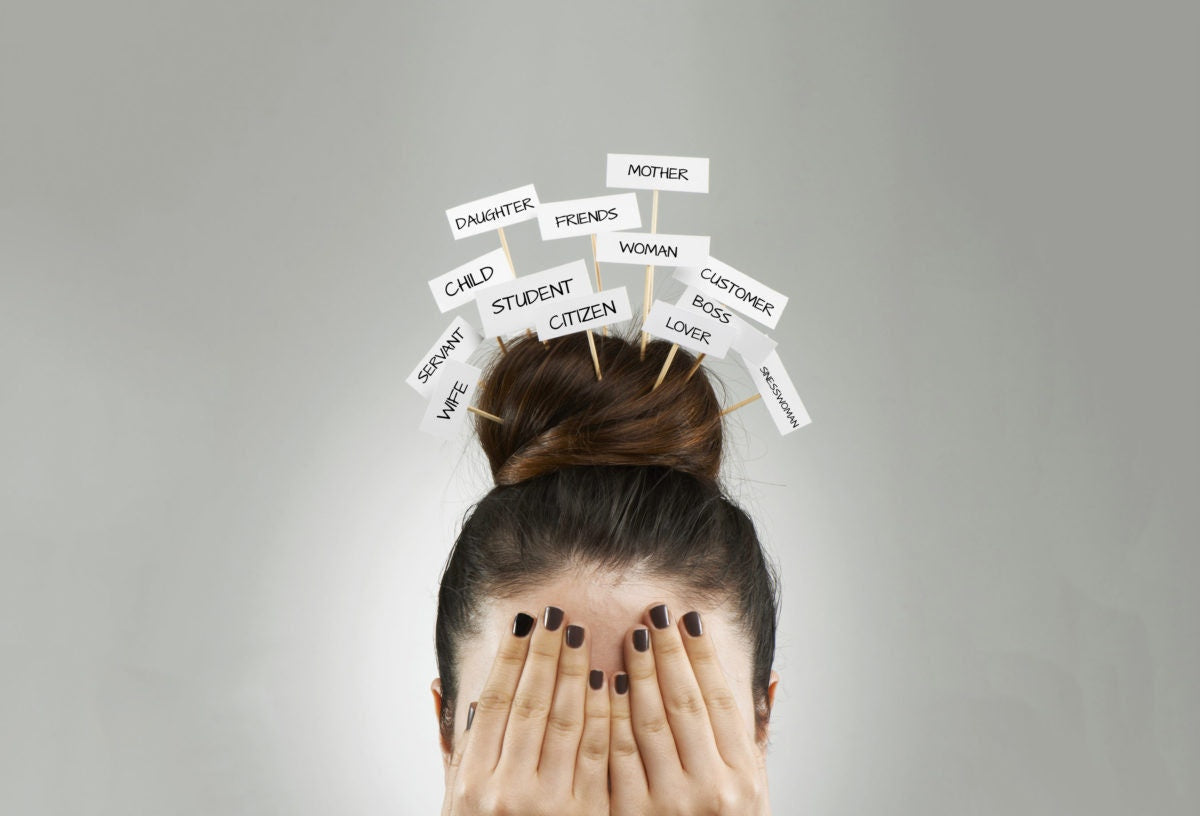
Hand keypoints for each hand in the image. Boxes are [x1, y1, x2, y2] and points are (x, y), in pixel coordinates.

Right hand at [441, 606, 609, 815]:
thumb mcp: (454, 802)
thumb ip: (452, 746)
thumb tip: (436, 685)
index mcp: (471, 784)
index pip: (494, 702)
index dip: (510, 658)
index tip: (524, 622)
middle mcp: (505, 792)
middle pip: (532, 703)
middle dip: (546, 654)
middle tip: (558, 614)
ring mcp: (548, 805)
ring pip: (568, 721)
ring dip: (578, 673)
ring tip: (585, 635)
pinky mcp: (587, 815)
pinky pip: (600, 752)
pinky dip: (607, 712)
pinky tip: (613, 681)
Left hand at [609, 604, 770, 815]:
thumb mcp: (753, 789)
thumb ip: (755, 736)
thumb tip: (770, 678)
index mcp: (744, 777)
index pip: (721, 700)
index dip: (703, 657)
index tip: (688, 619)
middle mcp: (712, 790)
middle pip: (684, 704)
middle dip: (667, 655)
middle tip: (653, 615)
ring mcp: (670, 805)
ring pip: (648, 724)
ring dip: (637, 675)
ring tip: (629, 638)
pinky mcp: (631, 815)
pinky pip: (616, 755)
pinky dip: (608, 715)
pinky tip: (602, 683)